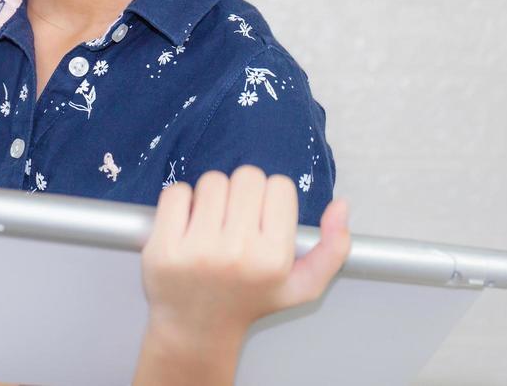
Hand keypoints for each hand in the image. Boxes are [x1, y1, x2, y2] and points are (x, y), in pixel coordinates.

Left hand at [139, 165, 351, 342]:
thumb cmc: (250, 299)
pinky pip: (176, 192)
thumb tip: (342, 205)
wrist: (197, 329)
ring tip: (212, 223)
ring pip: (211, 180)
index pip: (279, 186)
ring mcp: (197, 250)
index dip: (271, 197)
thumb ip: (333, 249)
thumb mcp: (302, 285)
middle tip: (236, 219)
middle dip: (242, 192)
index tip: (262, 219)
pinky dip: (181, 200)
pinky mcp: (164, 248)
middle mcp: (237, 253)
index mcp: (274, 258)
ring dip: (212, 195)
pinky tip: (187, 224)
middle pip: (246, 176)